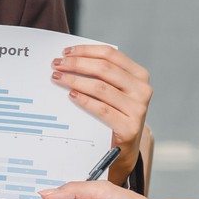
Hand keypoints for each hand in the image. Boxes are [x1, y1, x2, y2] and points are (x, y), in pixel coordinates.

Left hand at [52, 45, 151, 183]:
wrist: (124, 148)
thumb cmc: (113, 112)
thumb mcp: (112, 90)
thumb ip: (99, 74)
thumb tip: (68, 58)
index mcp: (139, 75)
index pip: (110, 54)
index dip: (86, 50)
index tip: (65, 52)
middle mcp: (142, 89)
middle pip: (104, 69)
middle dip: (76, 64)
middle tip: (56, 64)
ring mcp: (138, 109)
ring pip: (101, 88)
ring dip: (75, 81)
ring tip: (58, 78)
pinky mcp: (130, 127)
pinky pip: (102, 110)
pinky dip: (84, 101)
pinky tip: (71, 95)